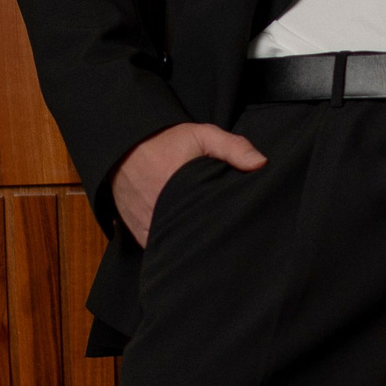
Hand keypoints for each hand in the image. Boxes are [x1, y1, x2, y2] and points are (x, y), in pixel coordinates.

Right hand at [111, 121, 263, 245]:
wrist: (124, 147)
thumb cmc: (166, 142)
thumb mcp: (202, 136)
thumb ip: (233, 147)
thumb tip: (261, 163)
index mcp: (180, 189)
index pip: (211, 220)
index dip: (226, 226)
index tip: (239, 226)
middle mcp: (161, 212)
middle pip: (195, 238)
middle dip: (212, 239)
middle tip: (229, 238)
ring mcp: (149, 227)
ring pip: (176, 247)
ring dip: (191, 246)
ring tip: (210, 246)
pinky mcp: (140, 234)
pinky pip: (159, 250)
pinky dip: (173, 249)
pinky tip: (188, 246)